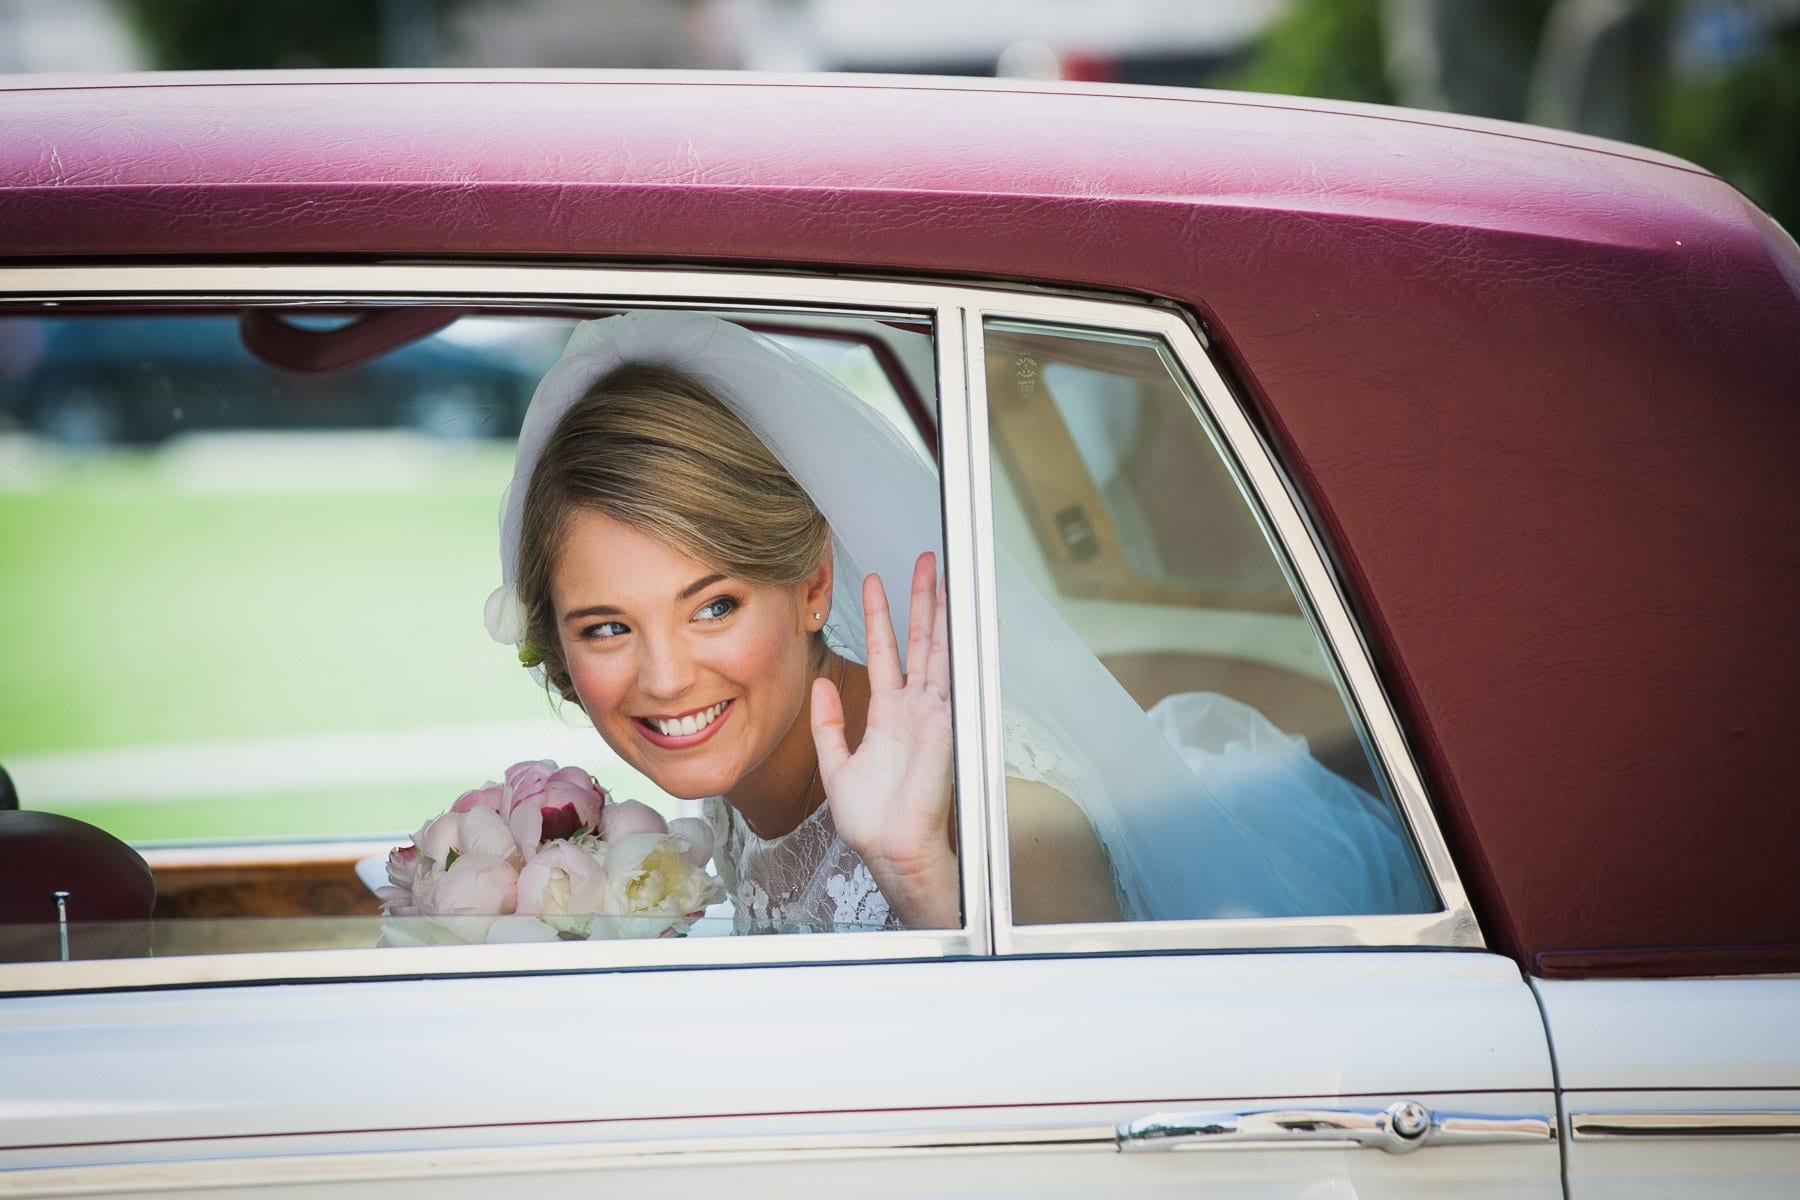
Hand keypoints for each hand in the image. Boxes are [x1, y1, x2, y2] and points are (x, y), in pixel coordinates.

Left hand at [810, 551, 957, 927]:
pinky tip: (971, 624)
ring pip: (939, 650)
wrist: (892, 850)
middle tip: (924, 560)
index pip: (887, 652)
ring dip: (941, 612)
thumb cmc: (873, 820)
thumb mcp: (837, 766)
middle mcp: (915, 709)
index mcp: (889, 716)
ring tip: (943, 574)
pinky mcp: (945, 726)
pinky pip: (956, 681)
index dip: (881, 616)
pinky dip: (965, 652)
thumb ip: (829, 724)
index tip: (874, 581)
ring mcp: (934, 714)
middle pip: (921, 641)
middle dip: (921, 600)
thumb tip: (821, 683)